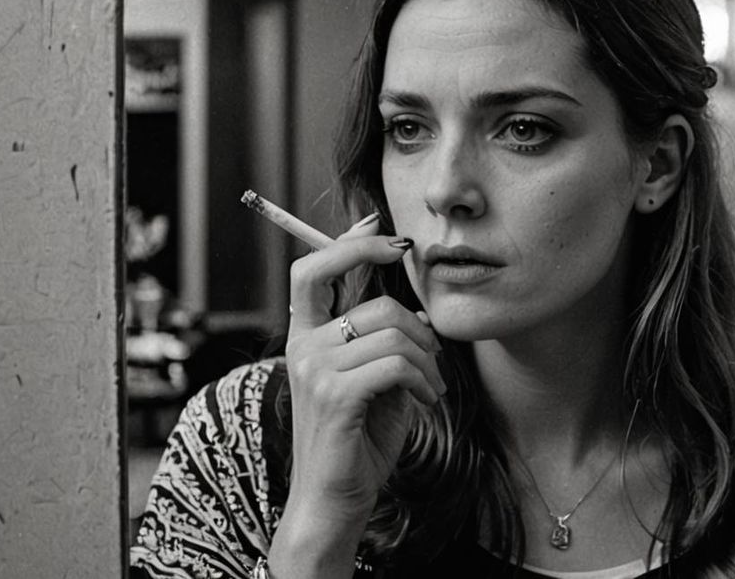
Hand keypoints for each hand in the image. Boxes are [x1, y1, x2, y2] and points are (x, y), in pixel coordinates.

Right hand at [268, 215, 445, 576]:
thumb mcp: (375, 381)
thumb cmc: (358, 440)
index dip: (352, 243)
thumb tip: (418, 308)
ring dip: (428, 363)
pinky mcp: (334, 395)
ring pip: (393, 334)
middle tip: (432, 356)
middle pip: (374, 303)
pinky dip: (424, 382)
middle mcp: (302, 346)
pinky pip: (397, 364)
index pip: (314, 269)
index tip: (389, 235)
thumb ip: (385, 342)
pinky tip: (425, 402)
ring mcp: (314, 369)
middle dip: (418, 327)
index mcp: (306, 337)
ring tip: (431, 389)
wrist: (334, 500)